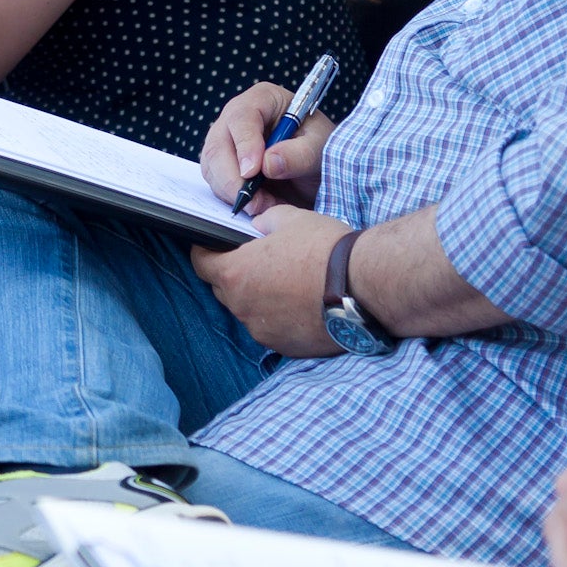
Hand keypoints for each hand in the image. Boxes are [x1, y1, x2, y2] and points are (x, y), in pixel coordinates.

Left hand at [188, 205, 348, 356]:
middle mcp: (242, 308)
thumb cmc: (325, 249)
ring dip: (258, 297)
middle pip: (223, 289)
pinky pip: (271, 329)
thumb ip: (264, 222)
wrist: (365, 286)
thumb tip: (258, 227)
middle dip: (233, 274)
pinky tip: (301, 303)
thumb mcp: (291, 218)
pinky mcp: (285, 347)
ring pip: (248, 311)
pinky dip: (279, 316)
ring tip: (285, 282)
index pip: (201, 263)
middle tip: (256, 259)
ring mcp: (263, 332)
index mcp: (235, 274)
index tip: (213, 244)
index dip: (205, 250)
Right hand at [199, 81, 333, 208]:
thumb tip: (268, 163)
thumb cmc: (318, 148)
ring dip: (235, 193)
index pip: (242, 117)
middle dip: (233, 178)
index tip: (253, 171)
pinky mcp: (222, 166)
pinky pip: (217, 184)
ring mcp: (226, 142)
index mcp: (263, 99)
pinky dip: (234, 200)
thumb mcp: (319, 148)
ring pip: (213, 168)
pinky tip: (260, 204)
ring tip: (266, 204)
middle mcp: (237, 118)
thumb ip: (299, 154)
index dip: (245, 144)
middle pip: (218, 145)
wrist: (316, 170)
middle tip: (255, 201)